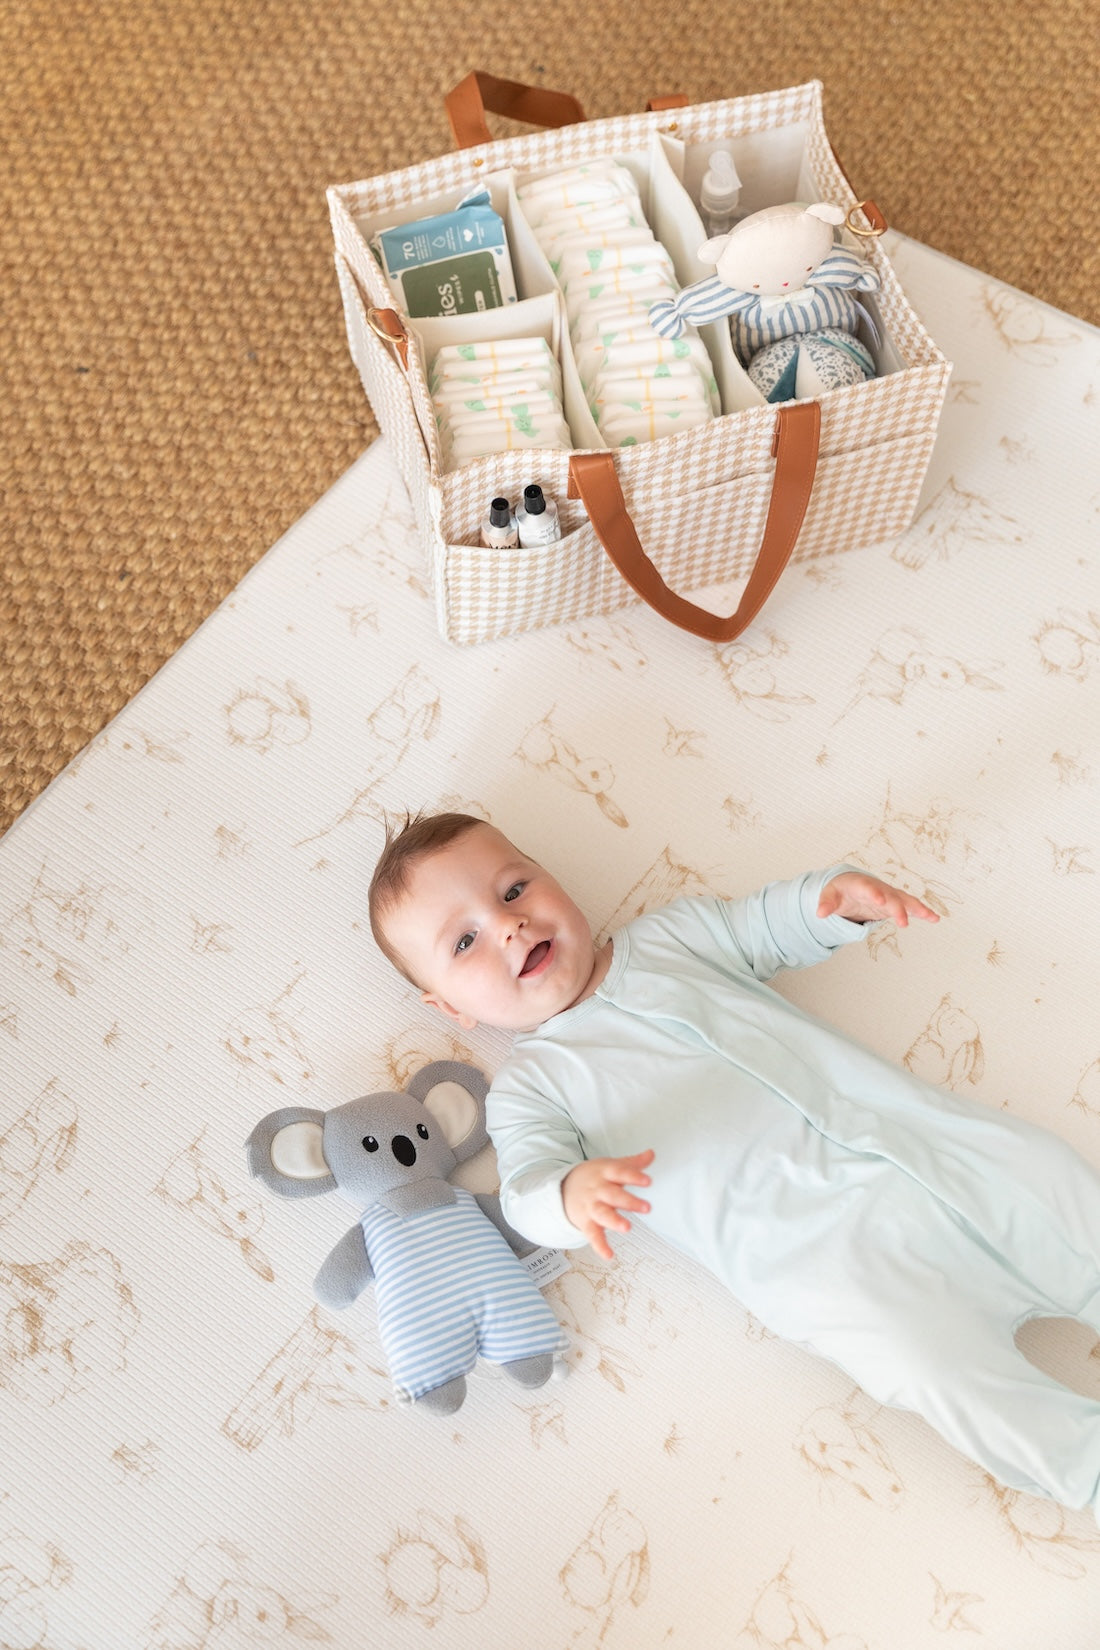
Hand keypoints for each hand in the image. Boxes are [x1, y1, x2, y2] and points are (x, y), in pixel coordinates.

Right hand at [561, 1149, 654, 1260]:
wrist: (564, 1188)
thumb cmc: (594, 1177)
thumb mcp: (610, 1166)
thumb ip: (632, 1163)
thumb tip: (651, 1154)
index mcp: (605, 1173)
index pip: (620, 1172)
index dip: (633, 1176)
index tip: (648, 1181)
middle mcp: (598, 1190)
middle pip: (613, 1195)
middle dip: (629, 1201)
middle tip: (646, 1207)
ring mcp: (591, 1207)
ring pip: (602, 1214)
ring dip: (614, 1221)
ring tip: (626, 1228)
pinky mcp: (586, 1223)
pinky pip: (593, 1235)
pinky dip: (600, 1245)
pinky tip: (609, 1255)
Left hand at [817, 871, 939, 926]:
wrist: (850, 885)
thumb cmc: (840, 890)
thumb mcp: (829, 895)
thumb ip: (826, 903)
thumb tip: (819, 913)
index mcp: (860, 884)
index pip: (868, 888)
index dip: (874, 894)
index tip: (880, 901)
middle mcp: (878, 888)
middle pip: (890, 897)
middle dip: (897, 908)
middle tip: (903, 921)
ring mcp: (888, 895)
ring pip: (905, 900)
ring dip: (917, 908)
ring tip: (931, 917)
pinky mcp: (894, 904)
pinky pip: (910, 907)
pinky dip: (922, 912)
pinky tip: (935, 918)